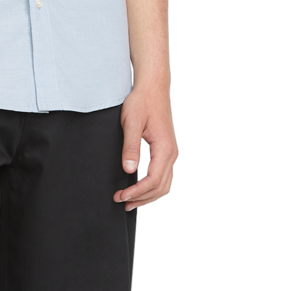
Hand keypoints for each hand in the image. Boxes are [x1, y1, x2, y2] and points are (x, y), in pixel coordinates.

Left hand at [114, 83, 177, 211]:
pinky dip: (152, 187)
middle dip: (141, 198)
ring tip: (129, 200)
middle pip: (161, 187)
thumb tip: (129, 170)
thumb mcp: (131, 123)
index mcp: (164, 148)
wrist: (152, 88)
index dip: (136, 192)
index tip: (120, 196)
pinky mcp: (166, 151)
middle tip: (121, 202)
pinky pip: (163, 176)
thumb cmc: (141, 102)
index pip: (153, 180)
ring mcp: (170, 153)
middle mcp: (170, 153)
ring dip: (148, 195)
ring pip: (164, 184)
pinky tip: (139, 188)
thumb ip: (130, 147)